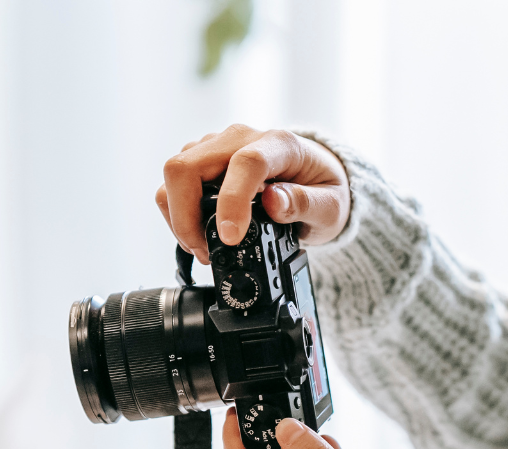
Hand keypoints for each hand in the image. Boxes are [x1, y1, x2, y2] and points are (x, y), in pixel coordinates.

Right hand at [156, 124, 350, 263]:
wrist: (316, 176)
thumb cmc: (324, 189)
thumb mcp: (331, 205)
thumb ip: (306, 204)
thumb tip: (274, 202)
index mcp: (279, 144)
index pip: (246, 163)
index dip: (232, 201)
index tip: (230, 237)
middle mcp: (241, 138)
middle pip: (188, 165)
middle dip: (186, 216)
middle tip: (205, 251)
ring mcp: (217, 146)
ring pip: (175, 174)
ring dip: (179, 217)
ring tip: (204, 248)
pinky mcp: (203, 159)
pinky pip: (175, 183)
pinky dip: (179, 213)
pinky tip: (199, 234)